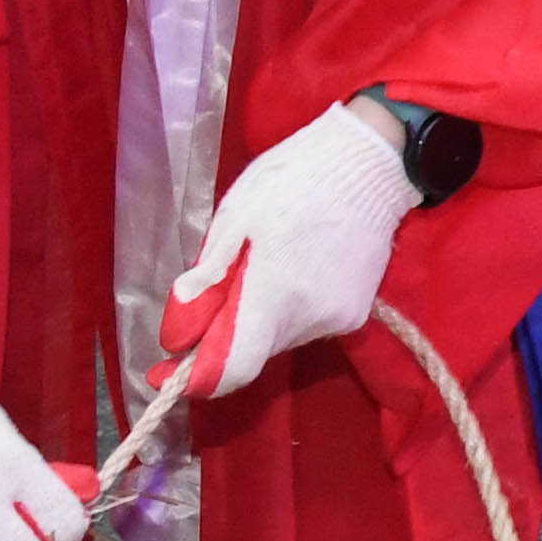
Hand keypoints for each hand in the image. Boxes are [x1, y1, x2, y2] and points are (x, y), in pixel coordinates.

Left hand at [162, 96, 415, 399]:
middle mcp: (308, 320)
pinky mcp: (358, 312)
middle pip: (254, 351)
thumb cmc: (292, 182)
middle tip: (218, 291)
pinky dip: (292, 308)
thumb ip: (208, 279)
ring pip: (281, 338)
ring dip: (263, 317)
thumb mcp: (234, 218)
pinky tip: (297, 268)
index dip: (198, 377)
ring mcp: (339, 318)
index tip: (171, 365)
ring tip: (266, 267)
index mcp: (272, 296)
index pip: (232, 369)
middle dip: (229, 334)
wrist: (370, 163)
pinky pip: (309, 324)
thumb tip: (178, 332)